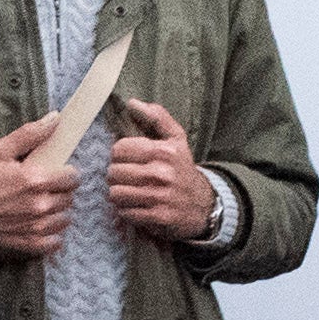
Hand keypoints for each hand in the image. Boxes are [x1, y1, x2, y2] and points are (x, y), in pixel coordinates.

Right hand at [0, 112, 79, 259]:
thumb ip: (29, 134)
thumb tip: (56, 118)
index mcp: (35, 179)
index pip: (72, 177)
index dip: (66, 174)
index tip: (56, 174)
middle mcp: (40, 205)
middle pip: (69, 198)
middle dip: (60, 192)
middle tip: (45, 190)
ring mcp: (37, 228)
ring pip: (65, 219)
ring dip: (57, 213)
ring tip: (41, 207)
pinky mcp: (31, 246)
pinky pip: (57, 241)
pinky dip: (52, 234)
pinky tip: (38, 225)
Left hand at [99, 99, 218, 241]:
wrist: (204, 205)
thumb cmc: (182, 169)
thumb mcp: (176, 139)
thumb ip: (157, 117)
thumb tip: (132, 103)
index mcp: (164, 151)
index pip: (120, 149)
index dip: (119, 155)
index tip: (127, 159)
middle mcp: (161, 173)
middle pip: (114, 172)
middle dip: (116, 175)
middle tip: (126, 177)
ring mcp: (159, 197)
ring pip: (116, 193)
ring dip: (119, 194)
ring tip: (128, 191)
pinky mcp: (157, 217)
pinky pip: (125, 212)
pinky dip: (127, 210)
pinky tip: (136, 206)